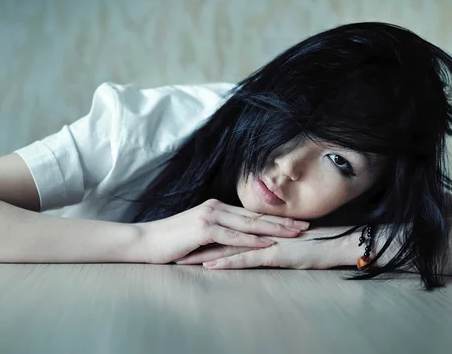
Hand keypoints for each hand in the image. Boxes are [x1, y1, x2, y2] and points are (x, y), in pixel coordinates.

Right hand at [137, 199, 309, 263]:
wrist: (146, 241)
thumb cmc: (170, 242)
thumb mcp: (198, 235)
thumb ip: (218, 235)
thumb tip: (237, 243)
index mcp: (216, 208)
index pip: (251, 214)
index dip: (275, 218)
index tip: (295, 222)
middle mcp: (215, 207)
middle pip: (256, 216)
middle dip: (283, 221)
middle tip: (306, 225)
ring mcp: (210, 216)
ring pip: (249, 223)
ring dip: (275, 229)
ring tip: (295, 233)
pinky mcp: (204, 228)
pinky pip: (233, 235)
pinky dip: (252, 239)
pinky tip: (268, 243)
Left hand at [174, 226, 359, 269]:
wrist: (335, 244)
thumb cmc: (313, 244)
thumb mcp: (283, 242)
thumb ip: (266, 240)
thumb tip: (252, 244)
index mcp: (258, 230)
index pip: (226, 231)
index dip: (205, 234)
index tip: (185, 239)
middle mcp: (257, 233)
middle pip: (220, 237)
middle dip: (196, 243)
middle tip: (174, 247)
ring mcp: (264, 242)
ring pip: (227, 248)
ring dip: (203, 254)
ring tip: (181, 259)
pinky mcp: (272, 254)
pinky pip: (244, 259)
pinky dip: (225, 262)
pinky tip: (209, 266)